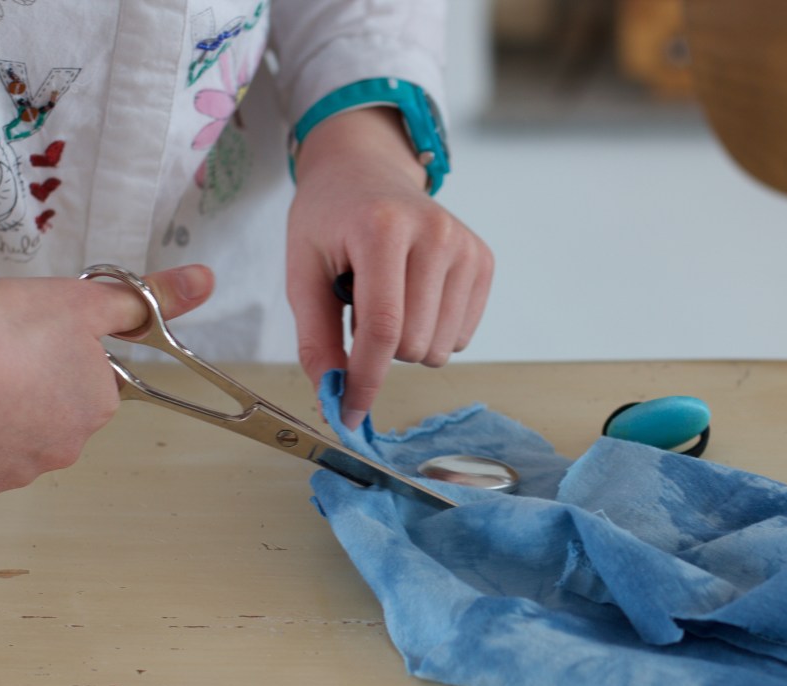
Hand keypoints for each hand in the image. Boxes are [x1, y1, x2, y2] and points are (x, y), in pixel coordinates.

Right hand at [0, 264, 213, 506]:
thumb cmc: (3, 334)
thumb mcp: (84, 301)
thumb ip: (144, 298)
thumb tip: (201, 282)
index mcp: (97, 406)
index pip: (89, 386)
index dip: (59, 362)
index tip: (34, 347)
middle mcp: (66, 447)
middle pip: (52, 419)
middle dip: (30, 395)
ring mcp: (18, 472)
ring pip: (11, 445)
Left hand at [286, 107, 492, 429]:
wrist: (365, 170)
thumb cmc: (329, 219)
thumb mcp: (302, 271)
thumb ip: (315, 338)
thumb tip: (333, 397)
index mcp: (382, 228)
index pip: (383, 328)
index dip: (366, 381)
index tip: (350, 413)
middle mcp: (435, 233)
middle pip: (413, 344)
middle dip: (380, 353)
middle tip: (359, 312)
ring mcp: (466, 246)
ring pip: (441, 348)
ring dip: (408, 344)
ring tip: (388, 299)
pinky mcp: (483, 260)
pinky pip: (462, 335)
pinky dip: (433, 332)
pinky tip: (414, 297)